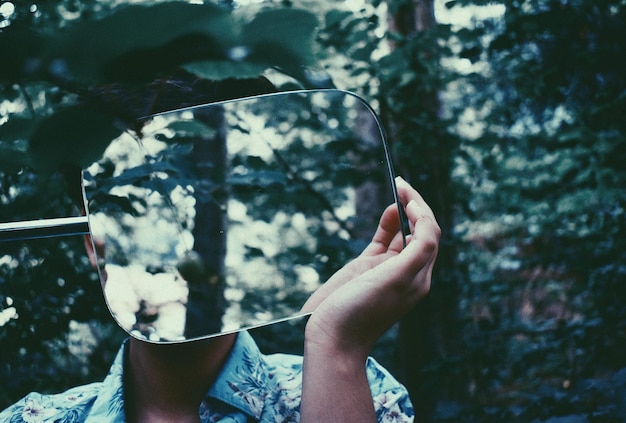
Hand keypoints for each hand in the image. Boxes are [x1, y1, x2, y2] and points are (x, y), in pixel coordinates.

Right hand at [301, 176, 439, 357]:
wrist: (331, 337)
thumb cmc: (362, 312)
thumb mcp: (396, 280)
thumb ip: (417, 251)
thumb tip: (424, 220)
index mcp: (419, 276)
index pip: (430, 235)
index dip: (422, 212)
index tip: (407, 195)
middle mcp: (405, 271)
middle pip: (420, 231)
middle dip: (415, 205)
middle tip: (402, 183)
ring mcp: (384, 268)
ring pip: (401, 233)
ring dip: (403, 211)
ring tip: (398, 188)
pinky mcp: (364, 267)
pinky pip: (382, 240)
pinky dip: (387, 224)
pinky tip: (388, 210)